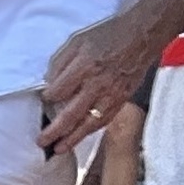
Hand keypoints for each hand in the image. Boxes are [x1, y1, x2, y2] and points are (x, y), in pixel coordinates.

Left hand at [39, 12, 158, 158]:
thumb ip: (60, 62)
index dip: (48, 98)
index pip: (58, 91)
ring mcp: (110, 95)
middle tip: (41, 141)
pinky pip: (104, 121)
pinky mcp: (122, 99)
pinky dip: (91, 131)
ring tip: (58, 149)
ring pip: (88, 124)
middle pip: (71, 114)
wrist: (142, 36)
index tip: (45, 99)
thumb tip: (49, 82)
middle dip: (54, 131)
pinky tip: (80, 137)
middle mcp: (96, 84)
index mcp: (84, 66)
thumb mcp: (78, 40)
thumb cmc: (108, 35)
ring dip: (72, 139)